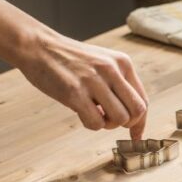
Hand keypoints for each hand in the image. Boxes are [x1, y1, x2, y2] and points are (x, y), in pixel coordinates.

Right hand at [15, 31, 148, 137]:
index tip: (135, 135)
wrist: (38, 46)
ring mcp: (93, 81)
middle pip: (136, 111)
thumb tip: (132, 116)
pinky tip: (81, 113)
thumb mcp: (102, 63)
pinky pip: (96, 122)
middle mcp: (112, 70)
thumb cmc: (70, 59)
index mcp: (122, 63)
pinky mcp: (74, 92)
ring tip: (94, 114)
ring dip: (107, 125)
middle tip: (110, 121)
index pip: (143, 100)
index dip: (140, 122)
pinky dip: (91, 124)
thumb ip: (118, 84)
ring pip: (119, 119)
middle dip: (126, 124)